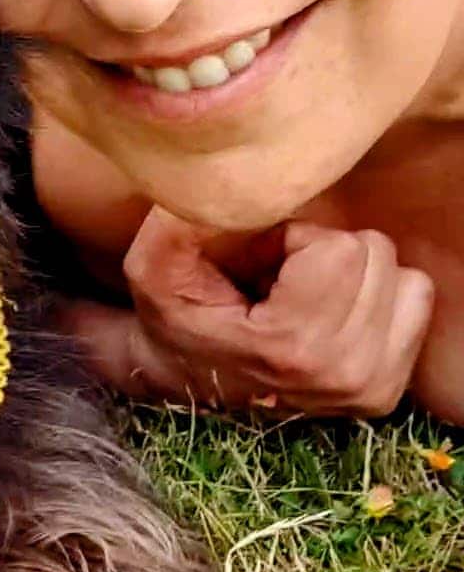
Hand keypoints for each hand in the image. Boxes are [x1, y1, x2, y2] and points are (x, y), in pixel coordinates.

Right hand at [117, 207, 433, 416]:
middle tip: (279, 280)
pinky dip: (376, 297)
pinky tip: (329, 315)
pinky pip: (416, 302)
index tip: (258, 265)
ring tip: (303, 298)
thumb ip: (182, 220)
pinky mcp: (386, 391)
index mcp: (290, 346)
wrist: (184, 377)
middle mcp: (342, 373)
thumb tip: (225, 180)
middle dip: (324, 252)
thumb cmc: (175, 314)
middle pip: (375, 255)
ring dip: (353, 275)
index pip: (341, 250)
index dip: (293, 239)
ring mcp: (369, 387)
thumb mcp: (154, 264)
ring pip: (404, 276)